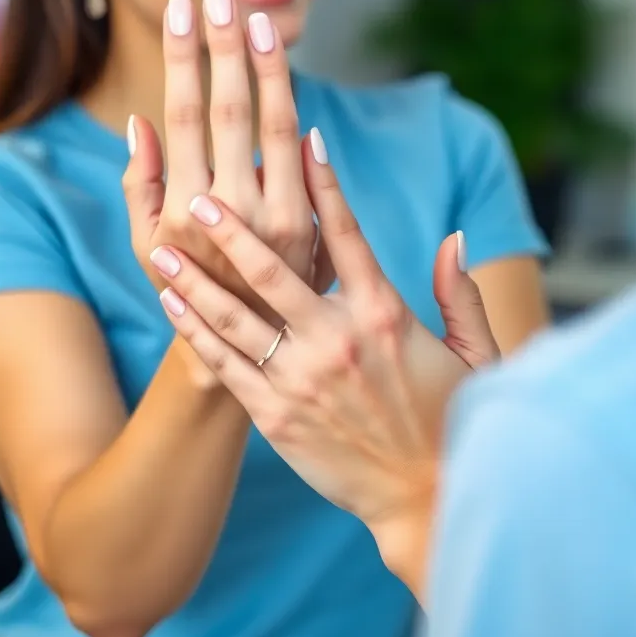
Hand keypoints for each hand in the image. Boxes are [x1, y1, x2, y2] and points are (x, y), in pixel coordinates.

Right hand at [123, 0, 333, 371]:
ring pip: (277, 127)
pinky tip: (287, 71)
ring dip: (269, 68)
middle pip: (232, 111)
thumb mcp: (146, 247)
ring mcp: (278, 221)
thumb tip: (139, 120)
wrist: (253, 356)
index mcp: (182, 211)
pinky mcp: (312, 229)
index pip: (184, 116)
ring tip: (257, 18)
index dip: (185, 59)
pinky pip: (307, 159)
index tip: (184, 9)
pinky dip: (297, 114)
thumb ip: (140, 183)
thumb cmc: (189, 294)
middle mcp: (231, 212)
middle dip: (225, 48)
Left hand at [148, 126, 499, 545]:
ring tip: (162, 249)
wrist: (424, 496)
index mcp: (385, 315)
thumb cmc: (452, 416)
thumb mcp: (474, 351)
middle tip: (198, 197)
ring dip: (195, 280)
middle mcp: (338, 340)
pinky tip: (172, 303)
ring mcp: (302, 380)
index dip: (324, 183)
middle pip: (273, 271)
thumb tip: (454, 236)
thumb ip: (459, 291)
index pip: (347, 235)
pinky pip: (228, 365)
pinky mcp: (277, 417)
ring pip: (235, 317)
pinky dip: (196, 332)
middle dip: (232, 230)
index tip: (304, 140)